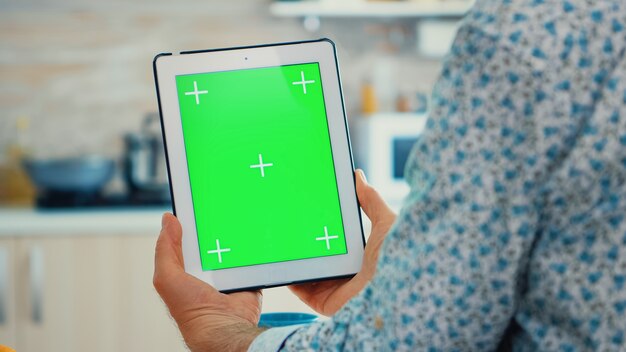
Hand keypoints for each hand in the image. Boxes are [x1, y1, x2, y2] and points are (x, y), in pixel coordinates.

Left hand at [154, 213, 262, 351]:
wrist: (224, 327)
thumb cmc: (191, 309)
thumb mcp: (167, 277)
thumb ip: (165, 249)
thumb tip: (169, 220)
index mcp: (186, 269)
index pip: (186, 239)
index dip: (189, 222)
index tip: (195, 204)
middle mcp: (207, 271)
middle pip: (211, 239)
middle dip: (214, 225)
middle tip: (218, 209)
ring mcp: (228, 273)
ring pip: (232, 245)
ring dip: (234, 236)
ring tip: (235, 220)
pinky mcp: (246, 277)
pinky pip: (250, 257)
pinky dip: (251, 249)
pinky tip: (251, 238)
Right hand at [289, 169, 395, 315]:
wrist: (397, 288)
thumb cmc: (399, 256)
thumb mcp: (385, 221)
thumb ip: (371, 201)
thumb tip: (358, 176)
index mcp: (361, 255)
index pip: (336, 240)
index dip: (320, 228)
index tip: (305, 212)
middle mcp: (348, 273)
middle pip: (319, 257)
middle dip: (303, 244)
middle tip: (287, 226)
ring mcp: (336, 289)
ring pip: (308, 274)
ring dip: (293, 261)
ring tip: (280, 242)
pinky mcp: (327, 303)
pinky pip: (303, 292)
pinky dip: (291, 280)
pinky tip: (283, 263)